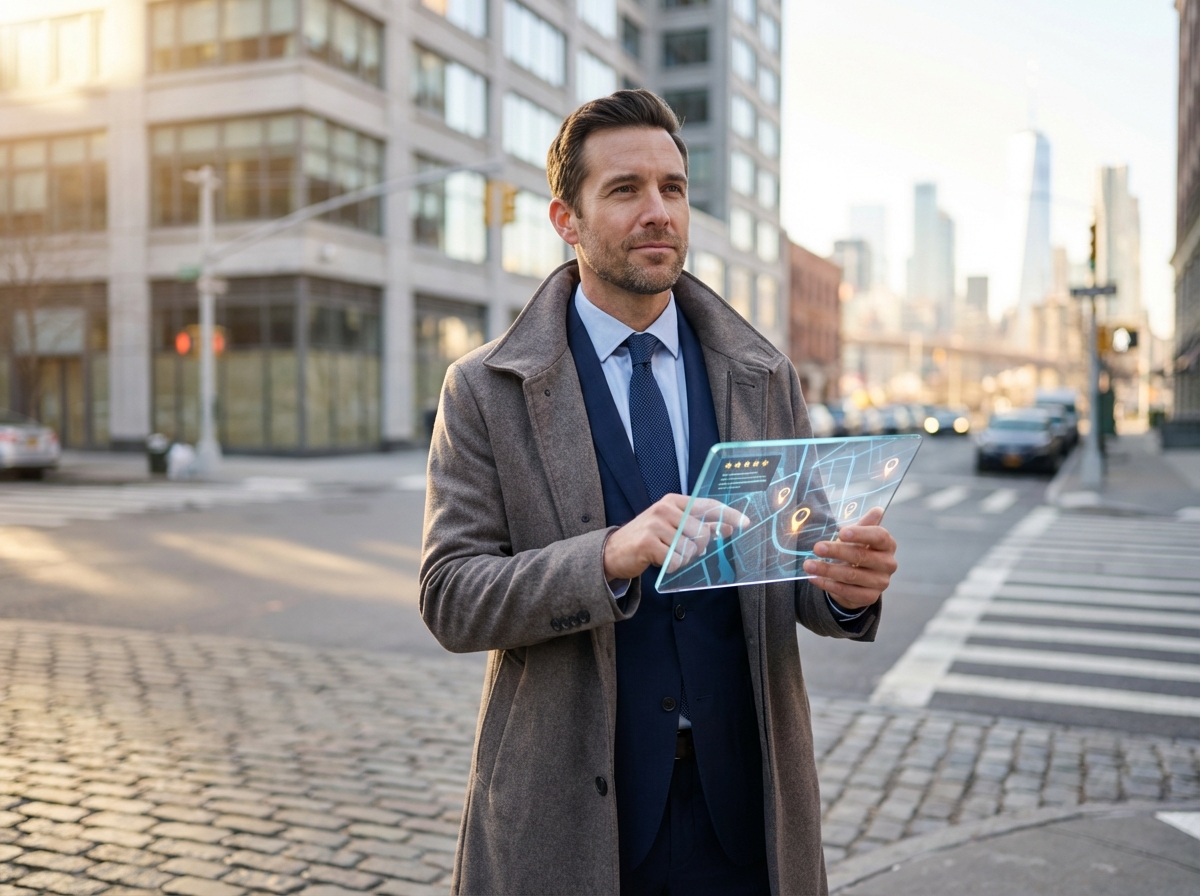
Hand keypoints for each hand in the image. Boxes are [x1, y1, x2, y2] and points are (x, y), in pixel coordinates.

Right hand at [603, 495, 749, 580]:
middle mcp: (665, 509)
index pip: (708, 505)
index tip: (745, 523)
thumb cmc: (647, 539)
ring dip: (683, 558)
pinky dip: (672, 566)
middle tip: (682, 550)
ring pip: (690, 549)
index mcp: (673, 501)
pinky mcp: (648, 543)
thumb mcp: (672, 527)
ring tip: (668, 555)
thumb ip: (698, 527)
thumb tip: (725, 528)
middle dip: (699, 548)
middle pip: (702, 533)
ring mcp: (656, 525)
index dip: (728, 514)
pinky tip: (661, 561)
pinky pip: (676, 561)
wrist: (613, 551)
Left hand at [802, 506, 896, 610]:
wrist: (858, 580)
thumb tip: (877, 510)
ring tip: (808, 565)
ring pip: (851, 575)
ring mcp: (880, 582)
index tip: (841, 533)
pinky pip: (847, 591)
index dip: (861, 534)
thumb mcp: (859, 537)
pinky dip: (828, 585)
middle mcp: (888, 564)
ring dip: (827, 570)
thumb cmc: (858, 551)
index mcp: (887, 545)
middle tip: (817, 548)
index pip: (879, 536)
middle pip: (862, 556)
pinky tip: (814, 578)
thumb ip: (865, 524)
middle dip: (837, 551)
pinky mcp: (870, 597)